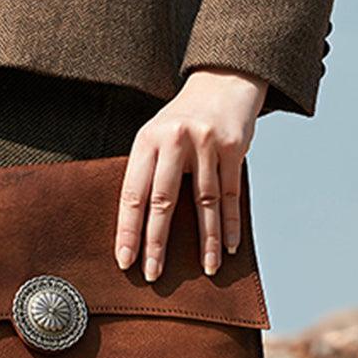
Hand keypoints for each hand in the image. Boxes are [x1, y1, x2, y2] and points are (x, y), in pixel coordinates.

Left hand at [113, 67, 267, 280]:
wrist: (221, 83)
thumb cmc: (181, 120)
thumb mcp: (155, 135)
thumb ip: (148, 172)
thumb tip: (137, 226)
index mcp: (146, 140)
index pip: (133, 193)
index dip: (128, 230)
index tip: (125, 260)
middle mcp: (173, 141)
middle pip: (163, 200)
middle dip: (157, 242)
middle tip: (154, 274)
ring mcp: (205, 144)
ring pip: (203, 202)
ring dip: (205, 240)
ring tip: (205, 270)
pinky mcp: (233, 147)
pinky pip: (231, 194)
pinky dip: (231, 224)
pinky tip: (228, 247)